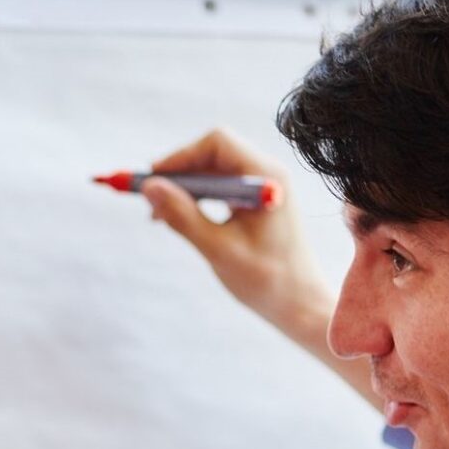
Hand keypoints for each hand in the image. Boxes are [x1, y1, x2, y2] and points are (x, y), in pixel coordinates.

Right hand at [144, 128, 333, 336]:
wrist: (299, 305)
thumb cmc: (266, 280)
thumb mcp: (218, 249)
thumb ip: (183, 216)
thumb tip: (149, 188)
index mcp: (266, 178)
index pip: (217, 144)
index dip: (180, 156)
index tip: (153, 179)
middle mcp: (267, 174)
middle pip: (212, 154)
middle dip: (178, 173)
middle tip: (149, 199)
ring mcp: (262, 187)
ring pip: (212, 170)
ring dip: (184, 188)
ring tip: (157, 214)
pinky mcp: (256, 202)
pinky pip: (220, 187)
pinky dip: (196, 198)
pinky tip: (176, 218)